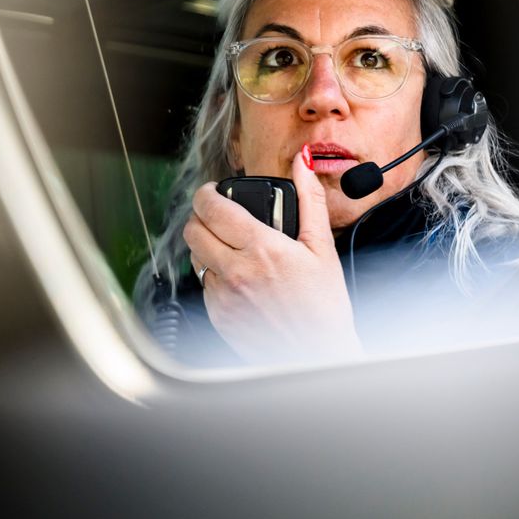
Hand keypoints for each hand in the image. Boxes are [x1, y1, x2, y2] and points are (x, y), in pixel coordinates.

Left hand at [184, 148, 359, 364]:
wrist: (318, 353)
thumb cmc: (325, 305)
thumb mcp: (322, 247)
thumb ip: (309, 201)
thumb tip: (302, 164)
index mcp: (261, 248)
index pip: (213, 208)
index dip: (207, 193)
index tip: (214, 191)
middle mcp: (236, 272)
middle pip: (193, 229)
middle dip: (201, 216)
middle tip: (219, 216)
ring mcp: (223, 296)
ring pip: (195, 257)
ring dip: (206, 246)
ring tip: (230, 247)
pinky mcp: (218, 316)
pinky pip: (204, 286)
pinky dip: (215, 276)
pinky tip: (240, 279)